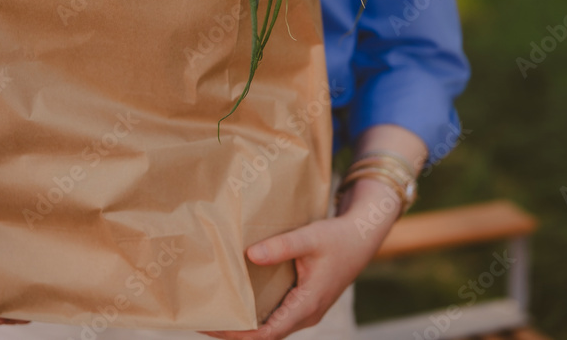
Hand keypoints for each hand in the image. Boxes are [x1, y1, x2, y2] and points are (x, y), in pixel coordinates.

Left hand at [199, 177, 400, 339]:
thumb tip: (249, 256)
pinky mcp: (303, 303)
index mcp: (307, 305)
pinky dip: (255, 314)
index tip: (213, 324)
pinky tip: (239, 301)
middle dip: (234, 331)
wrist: (363, 237)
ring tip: (216, 311)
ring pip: (270, 328)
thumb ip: (281, 246)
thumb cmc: (338, 237)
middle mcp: (305, 314)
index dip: (238, 333)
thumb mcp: (310, 237)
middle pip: (264, 335)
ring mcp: (305, 311)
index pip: (266, 334)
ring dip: (244, 325)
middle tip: (203, 318)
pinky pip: (275, 317)